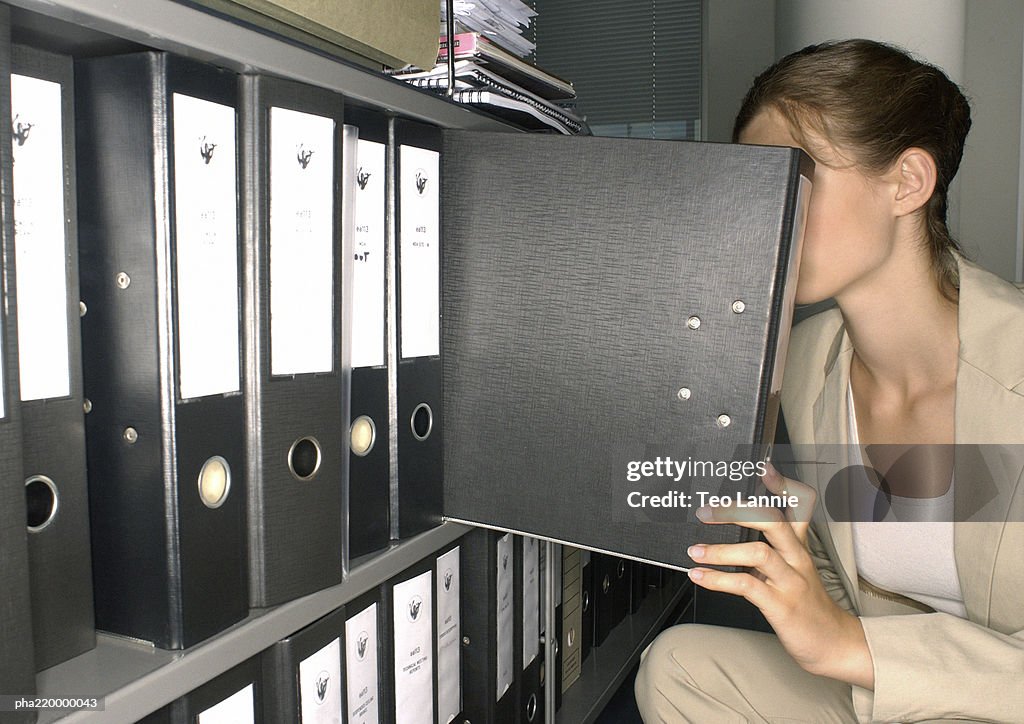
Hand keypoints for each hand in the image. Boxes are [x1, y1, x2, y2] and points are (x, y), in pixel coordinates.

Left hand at [686, 463, 873, 688]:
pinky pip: (747, 585)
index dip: (782, 487)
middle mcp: (797, 560)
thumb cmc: (808, 606)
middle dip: (738, 512)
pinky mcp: (782, 606)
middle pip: (773, 523)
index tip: (764, 467)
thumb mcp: (794, 570)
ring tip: (695, 551)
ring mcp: (791, 582)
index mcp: (799, 549)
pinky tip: (700, 576)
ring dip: (720, 550)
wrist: (835, 645)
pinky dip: (719, 579)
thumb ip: (774, 549)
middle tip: (708, 511)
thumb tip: (741, 531)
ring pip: (757, 553)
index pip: (796, 510)